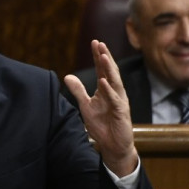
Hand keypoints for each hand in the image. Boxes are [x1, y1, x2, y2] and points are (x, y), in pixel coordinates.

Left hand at [64, 40, 136, 176]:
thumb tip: (67, 76)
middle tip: (100, 43)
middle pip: (110, 71)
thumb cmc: (102, 125)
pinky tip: (103, 81)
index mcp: (106, 89)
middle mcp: (115, 92)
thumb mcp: (85, 106)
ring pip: (115, 82)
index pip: (102, 69)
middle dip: (105, 57)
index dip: (98, 56)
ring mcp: (119, 101)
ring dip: (109, 69)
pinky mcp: (121, 112)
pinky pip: (115, 99)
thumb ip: (78, 91)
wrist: (112, 146)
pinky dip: (110, 90)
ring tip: (103, 56)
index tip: (94, 42)